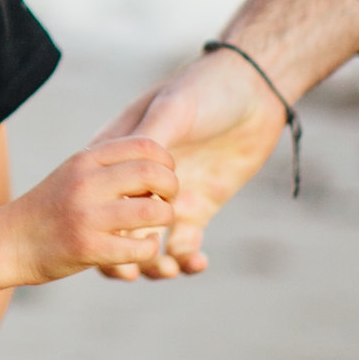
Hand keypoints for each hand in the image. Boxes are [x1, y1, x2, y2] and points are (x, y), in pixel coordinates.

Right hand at [2, 136, 180, 284]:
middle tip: (168, 200)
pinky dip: (150, 249)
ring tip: (158, 224)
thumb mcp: (72, 174)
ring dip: (165, 218)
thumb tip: (152, 165)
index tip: (165, 175)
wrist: (6, 243)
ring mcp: (87, 217)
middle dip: (172, 187)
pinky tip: (142, 248)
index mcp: (85, 160)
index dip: (165, 160)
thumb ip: (106, 166)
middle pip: (153, 173)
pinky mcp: (88, 249)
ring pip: (152, 211)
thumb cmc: (48, 209)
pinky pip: (140, 247)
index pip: (144, 145)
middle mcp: (86, 183)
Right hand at [92, 47, 289, 279]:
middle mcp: (139, 181)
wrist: (256, 91)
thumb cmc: (206, 90)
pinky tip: (195, 262)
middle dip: (125, 250)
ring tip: (169, 268)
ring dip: (155, 264)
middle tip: (139, 260)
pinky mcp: (196, 210)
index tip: (123, 225)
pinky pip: (182, 247)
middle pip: (119, 225)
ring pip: (148, 244)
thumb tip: (124, 177)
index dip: (107, 215)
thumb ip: (148, 139)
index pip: (103, 194)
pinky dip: (185, 261)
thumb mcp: (173, 108)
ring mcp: (168, 198)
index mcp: (120, 153)